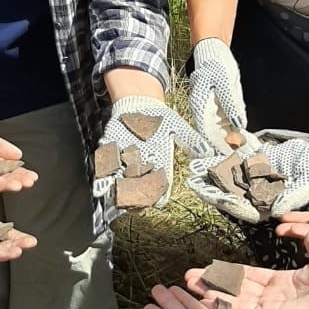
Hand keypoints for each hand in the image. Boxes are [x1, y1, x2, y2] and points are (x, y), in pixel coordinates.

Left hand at [93, 97, 211, 212]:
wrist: (140, 105)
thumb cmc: (161, 118)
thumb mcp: (178, 128)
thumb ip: (191, 142)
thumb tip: (208, 153)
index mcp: (160, 166)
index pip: (161, 187)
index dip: (159, 195)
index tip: (157, 200)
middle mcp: (142, 169)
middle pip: (140, 190)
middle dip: (136, 198)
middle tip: (133, 204)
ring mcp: (125, 164)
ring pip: (122, 184)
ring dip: (118, 193)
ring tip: (115, 200)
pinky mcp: (110, 156)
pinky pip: (106, 171)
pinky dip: (103, 179)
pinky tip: (100, 187)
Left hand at [185, 131, 308, 223]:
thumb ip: (293, 197)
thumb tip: (276, 210)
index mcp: (270, 204)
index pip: (245, 207)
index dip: (229, 203)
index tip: (215, 198)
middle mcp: (259, 192)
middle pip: (232, 193)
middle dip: (213, 189)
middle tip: (193, 183)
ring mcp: (256, 175)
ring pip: (231, 175)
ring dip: (213, 172)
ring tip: (194, 167)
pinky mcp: (256, 160)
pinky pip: (238, 157)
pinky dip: (224, 153)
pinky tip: (209, 150)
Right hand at [185, 239, 308, 308]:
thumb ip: (306, 235)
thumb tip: (291, 225)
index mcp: (286, 282)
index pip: (252, 277)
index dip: (231, 273)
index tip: (211, 267)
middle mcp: (277, 298)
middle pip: (239, 291)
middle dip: (214, 284)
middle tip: (189, 279)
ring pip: (238, 303)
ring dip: (213, 296)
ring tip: (189, 288)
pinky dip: (225, 308)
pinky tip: (204, 300)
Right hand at [188, 39, 255, 154]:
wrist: (215, 54)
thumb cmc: (215, 66)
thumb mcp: (223, 82)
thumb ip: (231, 104)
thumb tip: (239, 125)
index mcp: (200, 109)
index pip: (208, 134)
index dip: (219, 148)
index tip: (232, 158)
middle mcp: (206, 117)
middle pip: (218, 139)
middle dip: (233, 152)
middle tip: (248, 162)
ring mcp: (216, 116)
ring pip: (228, 136)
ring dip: (241, 147)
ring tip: (256, 157)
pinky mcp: (225, 113)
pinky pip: (235, 128)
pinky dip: (245, 137)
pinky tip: (255, 145)